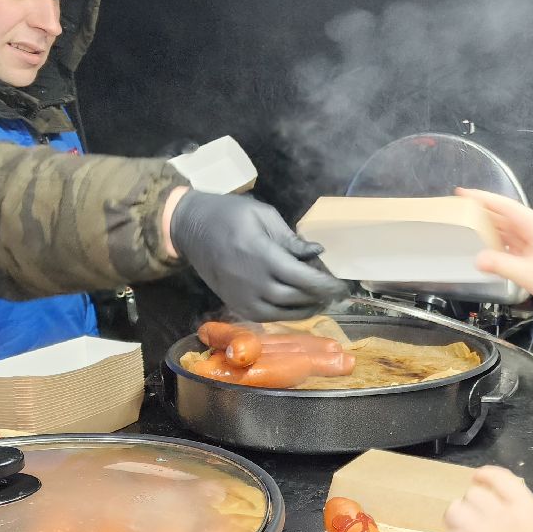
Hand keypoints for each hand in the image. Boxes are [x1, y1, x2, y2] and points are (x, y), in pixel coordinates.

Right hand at [168, 190, 349, 320]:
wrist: (190, 228)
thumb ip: (291, 239)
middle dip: (320, 296)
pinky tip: (301, 307)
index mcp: (260, 254)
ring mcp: (242, 296)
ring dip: (307, 308)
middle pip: (295, 297)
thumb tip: (317, 253)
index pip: (301, 277)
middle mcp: (251, 281)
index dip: (325, 284)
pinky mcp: (236, 305)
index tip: (342, 285)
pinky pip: (267, 317)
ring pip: (283, 312)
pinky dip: (288, 314)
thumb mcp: (263, 215)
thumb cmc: (229, 214)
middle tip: (337, 293)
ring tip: (324, 301)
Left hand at [442, 467, 532, 531]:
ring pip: (454, 511)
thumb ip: (530, 523)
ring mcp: (478, 531)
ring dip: (457, 521)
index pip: (498, 477)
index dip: (485, 476)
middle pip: (473, 493)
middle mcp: (498, 512)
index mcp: (524, 506)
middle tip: (475, 519)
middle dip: (471, 505)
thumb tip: (520, 525)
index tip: (479, 479)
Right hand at [455, 188, 532, 311]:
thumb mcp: (528, 274)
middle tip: (459, 210)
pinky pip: (513, 241)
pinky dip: (498, 241)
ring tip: (466, 225)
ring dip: (489, 227)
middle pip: (505, 215)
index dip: (483, 198)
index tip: (462, 192)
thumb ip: (501, 265)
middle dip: (483, 211)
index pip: (506, 206)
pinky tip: (484, 245)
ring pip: (508, 228)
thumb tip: (477, 259)